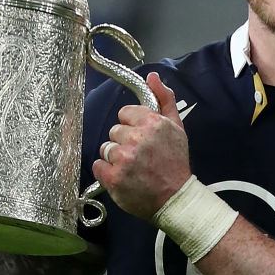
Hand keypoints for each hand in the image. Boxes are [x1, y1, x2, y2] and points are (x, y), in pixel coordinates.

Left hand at [92, 72, 191, 220]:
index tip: (141, 138)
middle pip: (114, 131)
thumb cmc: (175, 162)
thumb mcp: (177, 127)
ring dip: (116, 158)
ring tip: (133, 168)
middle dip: (124, 143)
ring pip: (105, 148)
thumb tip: (152, 76)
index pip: (124, 114)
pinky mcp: (113, 177)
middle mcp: (137, 138)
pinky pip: (98, 166)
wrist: (175, 198)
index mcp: (152, 122)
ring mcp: (124, 158)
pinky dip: (107, 173)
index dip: (132, 126)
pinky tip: (123, 177)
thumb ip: (164, 99)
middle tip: (140, 156)